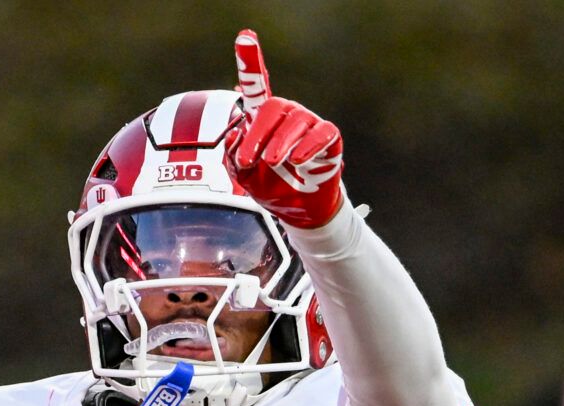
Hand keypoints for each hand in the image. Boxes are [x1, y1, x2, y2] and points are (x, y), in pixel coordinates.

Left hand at [227, 30, 344, 229]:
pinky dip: (309, 146)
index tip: (245, 36)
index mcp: (263, 118)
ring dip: (280, 143)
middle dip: (257, 133)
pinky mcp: (329, 139)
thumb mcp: (244, 175)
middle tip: (247, 159)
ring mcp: (309, 124)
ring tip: (273, 162)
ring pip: (295, 122)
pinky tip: (298, 160)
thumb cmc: (271, 187)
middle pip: (272, 107)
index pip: (256, 86)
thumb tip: (235, 138)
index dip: (250, 61)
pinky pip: (322, 133)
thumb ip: (234, 156)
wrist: (298, 210)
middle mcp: (287, 115)